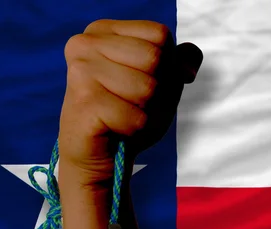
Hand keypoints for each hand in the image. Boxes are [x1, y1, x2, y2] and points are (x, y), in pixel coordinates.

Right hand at [58, 19, 202, 185]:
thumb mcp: (162, 83)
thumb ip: (180, 62)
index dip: (167, 65)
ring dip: (146, 111)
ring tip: (124, 116)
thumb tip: (190, 63)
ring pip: (147, 88)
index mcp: (104, 31)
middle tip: (134, 104)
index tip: (143, 81)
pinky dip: (135, 128)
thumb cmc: (129, 113)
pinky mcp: (84, 102)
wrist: (99, 155)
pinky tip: (115, 128)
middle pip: (155, 58)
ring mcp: (81, 71)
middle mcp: (86, 43)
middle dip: (158, 90)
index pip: (160, 35)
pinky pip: (136, 117)